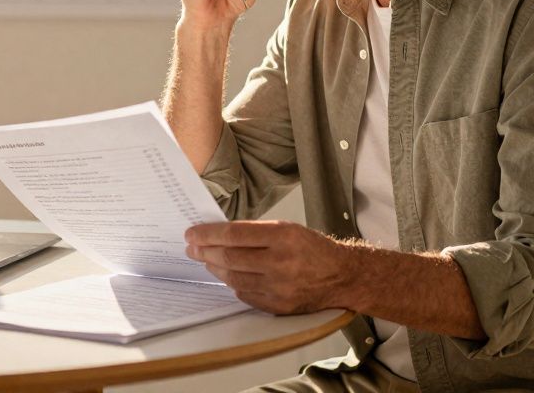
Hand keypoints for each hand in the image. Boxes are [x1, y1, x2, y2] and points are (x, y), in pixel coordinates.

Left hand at [185, 220, 348, 314]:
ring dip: (214, 269)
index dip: (208, 234)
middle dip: (205, 252)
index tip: (192, 233)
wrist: (341, 276)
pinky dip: (232, 284)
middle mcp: (281, 262)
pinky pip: (245, 295)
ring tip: (206, 260)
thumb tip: (219, 235)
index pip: (234, 234)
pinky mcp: (278, 306)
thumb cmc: (312, 249)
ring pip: (233, 278)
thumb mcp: (288, 229)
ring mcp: (279, 287)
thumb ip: (255, 232)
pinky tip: (227, 276)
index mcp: (283, 236)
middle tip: (192, 248)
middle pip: (229, 257)